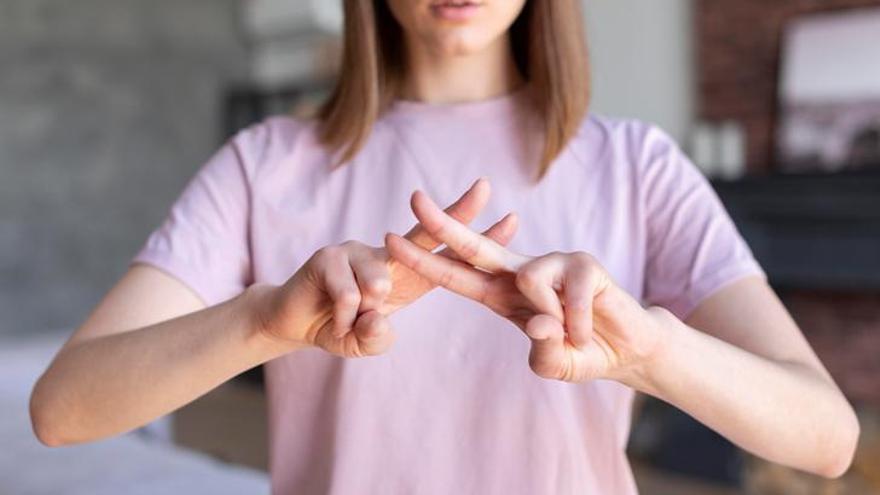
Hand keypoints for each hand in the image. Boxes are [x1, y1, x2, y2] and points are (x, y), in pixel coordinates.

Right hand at [255, 178, 518, 357]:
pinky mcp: (328, 256)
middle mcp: (386, 255)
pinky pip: (349, 294)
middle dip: (457, 211)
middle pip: (426, 231)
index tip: (512, 220)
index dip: (478, 239)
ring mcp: (356, 250)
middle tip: (485, 186)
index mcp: (406, 275)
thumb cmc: (338, 326)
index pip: (447, 254)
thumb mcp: (365, 341)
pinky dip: (343, 318)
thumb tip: (378, 314)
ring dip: (363, 314)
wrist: (293, 322)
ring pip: (379, 281)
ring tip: (348, 321)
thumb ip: (376, 337)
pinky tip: (333, 317)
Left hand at [384, 188, 667, 382]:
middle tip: (413, 198)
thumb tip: (540, 323)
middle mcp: (522, 273)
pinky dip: (576, 323)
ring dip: (550, 318)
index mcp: (502, 294)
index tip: (391, 239)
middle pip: (476, 245)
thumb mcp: (554, 363)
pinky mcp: (584, 265)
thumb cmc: (582, 351)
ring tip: (569, 335)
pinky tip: (586, 331)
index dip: (424, 258)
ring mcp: (554, 263)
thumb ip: (542, 351)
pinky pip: (568, 294)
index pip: (456, 274)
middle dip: (443, 223)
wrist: (628, 350)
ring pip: (529, 279)